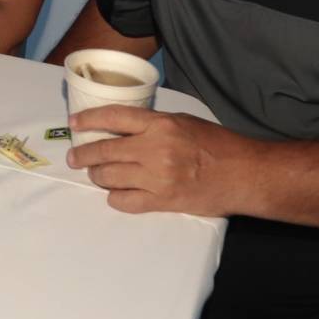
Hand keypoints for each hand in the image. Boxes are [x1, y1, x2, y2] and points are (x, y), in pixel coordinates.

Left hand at [66, 107, 254, 216]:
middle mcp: (155, 149)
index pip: (113, 117)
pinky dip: (115, 198)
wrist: (245, 174)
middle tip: (75, 157)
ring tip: (96, 174)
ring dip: (98, 176)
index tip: (74, 124)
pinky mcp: (163, 201)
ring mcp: (157, 177)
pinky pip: (125, 201)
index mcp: (161, 125)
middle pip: (104, 150)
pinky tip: (115, 194)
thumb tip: (124, 127)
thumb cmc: (218, 144)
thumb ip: (154, 125)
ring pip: (109, 176)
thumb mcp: (185, 122)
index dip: (88, 120)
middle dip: (83, 154)